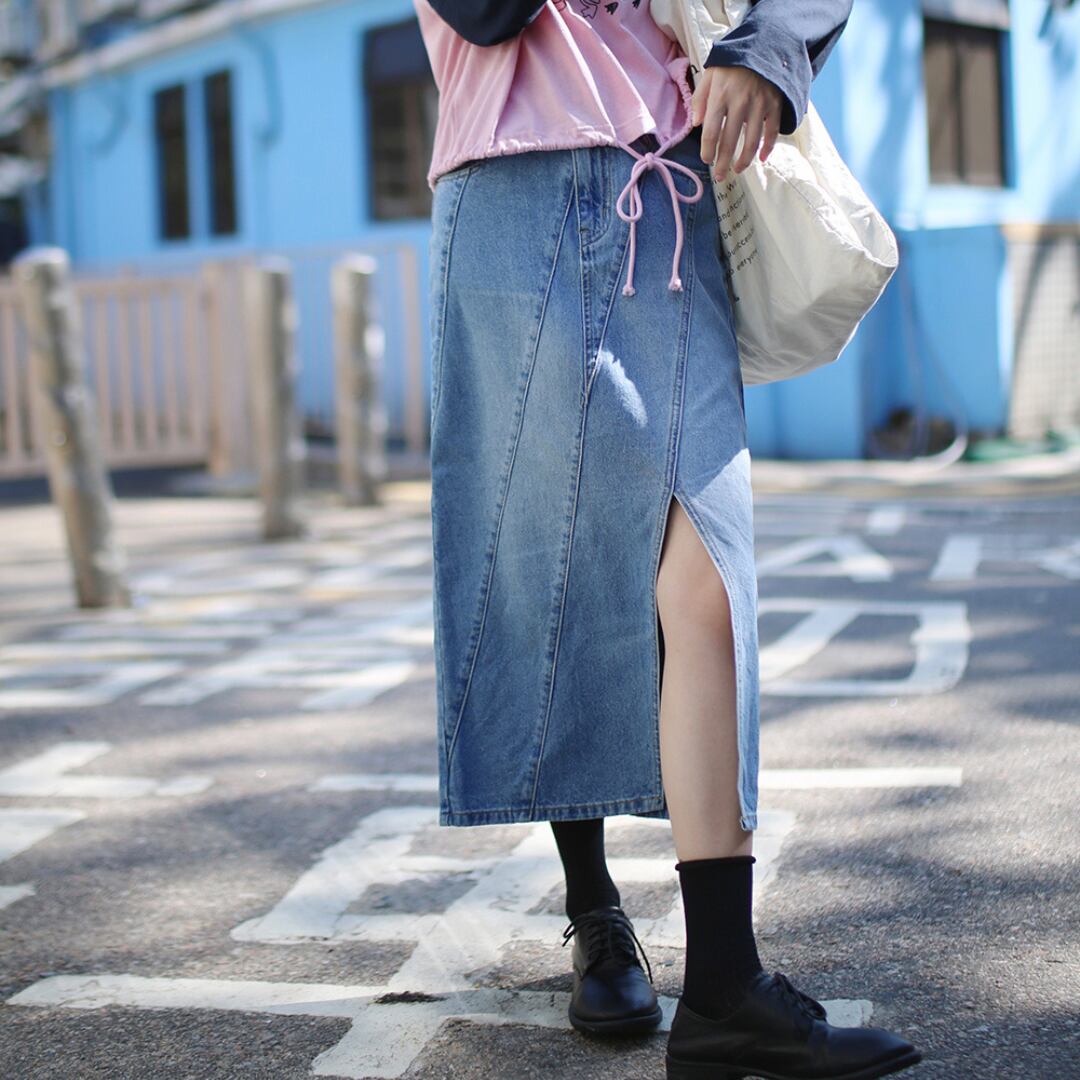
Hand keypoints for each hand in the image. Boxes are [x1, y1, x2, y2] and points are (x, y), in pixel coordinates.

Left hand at [691, 65, 782, 181]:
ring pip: (751, 142)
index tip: (706, 160)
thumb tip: (695, 124)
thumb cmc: (733, 64)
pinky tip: (761, 159)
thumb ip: (700, 98)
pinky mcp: (775, 104)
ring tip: (737, 170)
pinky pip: (771, 132)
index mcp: (720, 95)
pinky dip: (767, 148)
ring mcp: (759, 104)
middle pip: (729, 142)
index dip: (707, 150)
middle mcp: (739, 102)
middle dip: (723, 163)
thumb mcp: (711, 74)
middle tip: (719, 176)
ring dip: (744, 161)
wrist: (764, 44)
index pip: (710, 132)